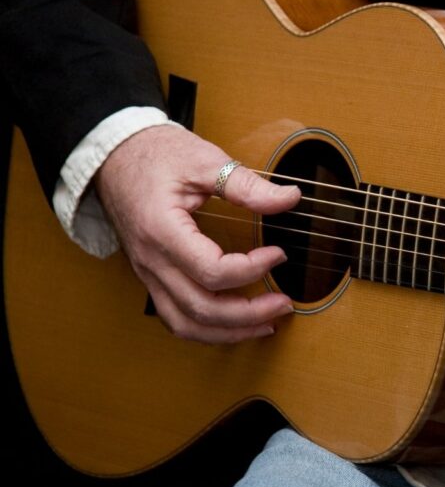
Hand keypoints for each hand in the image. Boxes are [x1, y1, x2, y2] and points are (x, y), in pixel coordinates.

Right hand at [94, 125, 300, 343]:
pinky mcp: (151, 277)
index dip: (252, 268)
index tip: (279, 253)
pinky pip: (176, 316)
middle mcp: (151, 261)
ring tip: (266, 324)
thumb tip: (289, 197)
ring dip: (229, 331)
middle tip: (284, 303)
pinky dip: (207, 329)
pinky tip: (235, 323)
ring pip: (185, 324)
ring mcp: (148, 273)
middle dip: (248, 314)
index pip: (212, 270)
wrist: (114, 156)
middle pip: (201, 308)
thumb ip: (246, 185)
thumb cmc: (155, 154)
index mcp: (162, 231)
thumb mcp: (204, 160)